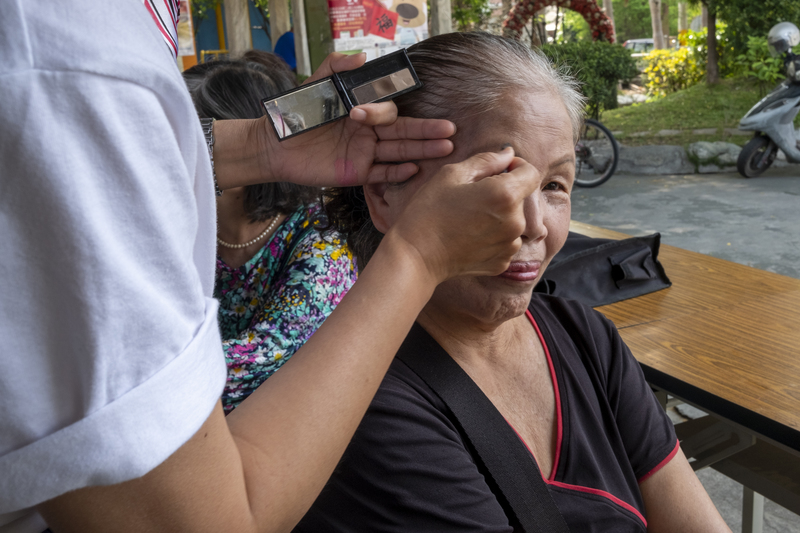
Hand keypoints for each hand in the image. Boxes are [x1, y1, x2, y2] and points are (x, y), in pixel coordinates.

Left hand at [262, 53, 455, 186]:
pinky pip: (381, 174)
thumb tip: (361, 55)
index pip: (386, 110)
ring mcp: (365, 153)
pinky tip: (414, 168)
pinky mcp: (356, 173)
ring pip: (399, 151)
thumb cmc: (295, 113)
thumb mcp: (315, 86)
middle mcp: (369, 132)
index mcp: (363, 111)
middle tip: (449, 130)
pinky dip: (397, 172)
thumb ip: (336, 68)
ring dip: (422, 150)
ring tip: (445, 147)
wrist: (274, 144)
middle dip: (426, 131)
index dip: (381, 110)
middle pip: (404, 131)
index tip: (362, 113)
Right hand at [386, 148, 538, 282]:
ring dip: (499, 216)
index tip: (496, 171)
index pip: (530, 172)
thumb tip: (508, 154)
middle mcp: (515, 222)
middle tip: (472, 198)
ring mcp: (510, 245)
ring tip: (469, 219)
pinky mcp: (503, 262)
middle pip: (521, 198)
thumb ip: (486, 160)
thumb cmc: (429, 211)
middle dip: (503, 193)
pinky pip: (505, 242)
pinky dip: (493, 237)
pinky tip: (470, 236)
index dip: (515, 166)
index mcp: (505, 194)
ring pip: (513, 220)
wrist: (416, 256)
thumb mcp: (451, 174)